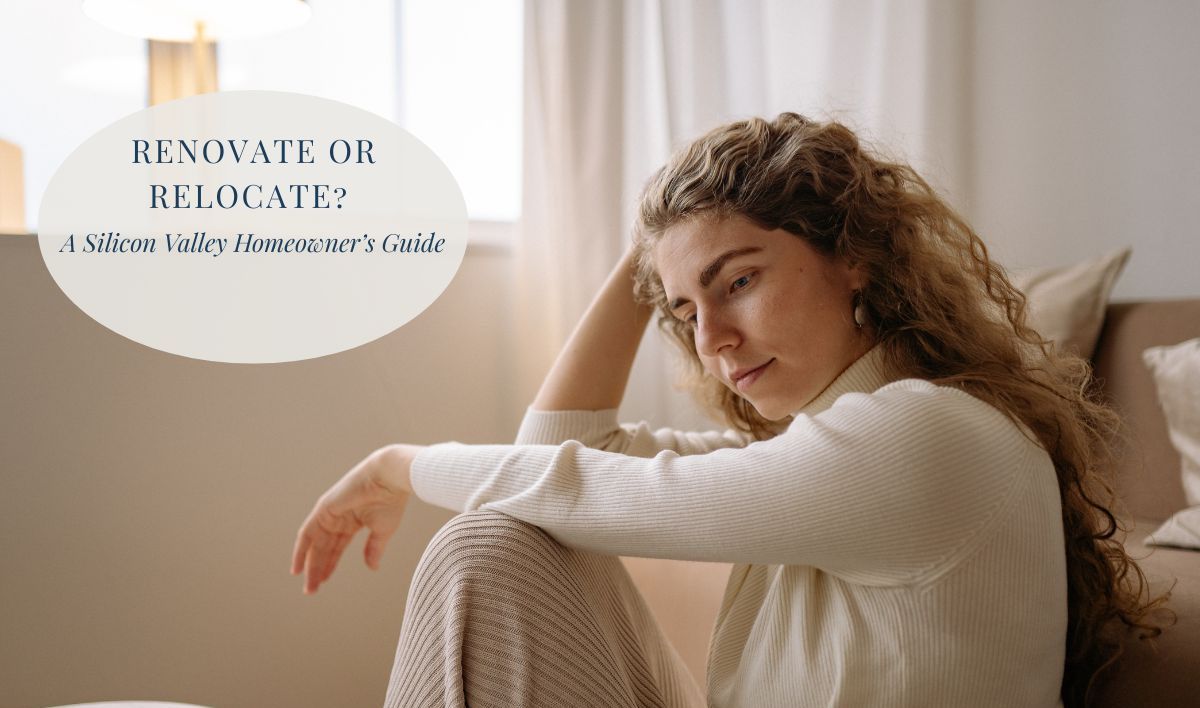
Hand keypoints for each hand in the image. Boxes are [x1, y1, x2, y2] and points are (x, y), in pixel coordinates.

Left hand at [291, 443, 424, 594]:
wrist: (390, 479)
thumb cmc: (391, 500)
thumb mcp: (383, 531)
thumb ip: (374, 549)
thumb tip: (372, 568)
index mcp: (354, 521)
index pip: (337, 547)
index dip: (330, 564)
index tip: (323, 582)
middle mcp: (339, 517)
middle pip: (324, 548)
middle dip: (318, 569)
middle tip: (312, 590)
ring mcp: (330, 513)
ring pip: (315, 544)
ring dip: (310, 564)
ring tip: (308, 585)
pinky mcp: (324, 508)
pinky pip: (308, 533)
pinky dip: (301, 550)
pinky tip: (298, 567)